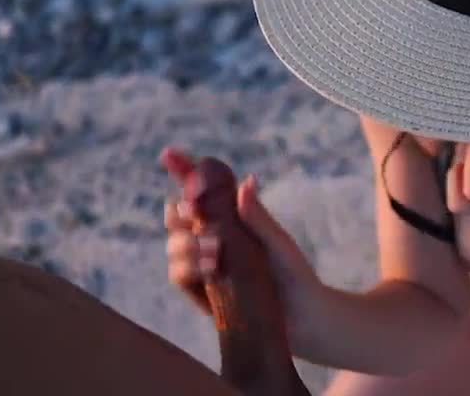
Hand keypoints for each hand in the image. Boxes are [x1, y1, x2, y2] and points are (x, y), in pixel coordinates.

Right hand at [161, 147, 319, 323]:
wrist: (299, 316)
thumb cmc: (291, 273)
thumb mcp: (276, 241)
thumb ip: (256, 216)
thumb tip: (246, 180)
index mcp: (229, 218)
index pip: (201, 190)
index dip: (183, 170)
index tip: (169, 154)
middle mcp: (211, 237)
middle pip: (178, 214)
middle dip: (182, 209)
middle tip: (196, 209)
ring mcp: (202, 263)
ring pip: (174, 242)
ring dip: (188, 242)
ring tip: (217, 250)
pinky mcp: (199, 290)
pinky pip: (178, 273)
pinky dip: (187, 266)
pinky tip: (209, 268)